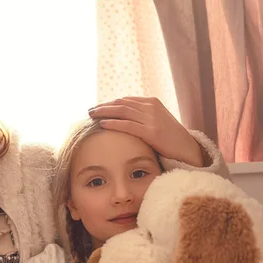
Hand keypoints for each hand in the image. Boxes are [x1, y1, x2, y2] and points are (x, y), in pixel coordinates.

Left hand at [88, 97, 204, 166]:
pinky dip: (113, 123)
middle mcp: (151, 107)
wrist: (187, 148)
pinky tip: (102, 124)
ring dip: (104, 112)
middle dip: (103, 106)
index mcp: (152, 102)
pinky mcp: (152, 132)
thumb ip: (141, 116)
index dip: (109, 103)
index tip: (97, 107)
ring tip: (91, 115)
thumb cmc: (169, 137)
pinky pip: (128, 125)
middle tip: (89, 110)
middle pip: (121, 103)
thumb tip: (122, 117)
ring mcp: (152, 118)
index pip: (125, 100)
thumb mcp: (156, 121)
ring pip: (122, 111)